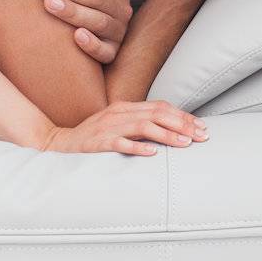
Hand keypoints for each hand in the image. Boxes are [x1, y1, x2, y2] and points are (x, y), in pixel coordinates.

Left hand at [35, 0, 134, 62]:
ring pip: (99, 21)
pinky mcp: (112, 53)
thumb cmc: (83, 0)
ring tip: (50, 4)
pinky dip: (91, 44)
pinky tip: (76, 37)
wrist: (83, 39)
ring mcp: (118, 31)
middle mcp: (123, 8)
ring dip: (74, 12)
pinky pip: (105, 51)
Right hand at [41, 99, 208, 156]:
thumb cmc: (93, 138)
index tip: (202, 127)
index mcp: (126, 107)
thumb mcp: (118, 125)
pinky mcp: (98, 143)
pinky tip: (152, 153)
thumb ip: (140, 124)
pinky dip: (137, 147)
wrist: (59, 144)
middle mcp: (119, 113)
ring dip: (167, 135)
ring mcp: (108, 127)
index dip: (183, 116)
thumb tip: (170, 131)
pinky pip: (120, 143)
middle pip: (157, 114)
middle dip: (182, 124)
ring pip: (143, 126)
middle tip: (202, 136)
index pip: (160, 107)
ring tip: (185, 143)